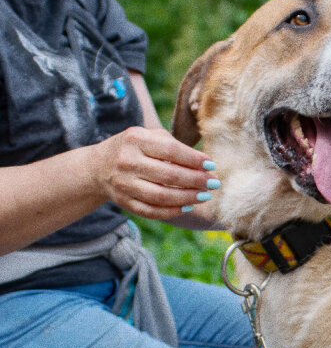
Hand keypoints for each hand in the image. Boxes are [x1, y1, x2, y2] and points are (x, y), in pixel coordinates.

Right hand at [90, 126, 217, 219]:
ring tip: (205, 195)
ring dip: (188, 198)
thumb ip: (175, 146)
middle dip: (196, 181)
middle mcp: (127, 161)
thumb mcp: (150, 137)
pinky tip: (188, 206)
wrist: (98, 166)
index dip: (194, 160)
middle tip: (214, 183)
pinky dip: (173, 211)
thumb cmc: (135, 149)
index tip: (212, 165)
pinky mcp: (123, 202)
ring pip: (162, 196)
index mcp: (136, 139)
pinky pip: (152, 211)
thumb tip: (206, 165)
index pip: (171, 150)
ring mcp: (123, 184)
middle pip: (169, 175)